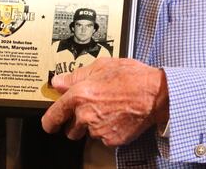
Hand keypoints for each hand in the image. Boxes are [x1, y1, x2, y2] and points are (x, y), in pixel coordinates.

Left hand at [41, 57, 168, 146]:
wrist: (155, 95)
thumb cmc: (132, 77)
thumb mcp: (101, 66)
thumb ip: (75, 76)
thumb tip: (58, 82)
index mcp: (79, 96)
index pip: (53, 116)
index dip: (49, 122)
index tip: (50, 123)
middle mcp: (85, 116)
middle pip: (70, 130)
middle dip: (77, 123)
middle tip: (91, 110)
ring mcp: (98, 131)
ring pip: (88, 134)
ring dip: (93, 126)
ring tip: (109, 110)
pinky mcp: (111, 140)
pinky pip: (104, 139)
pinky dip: (109, 131)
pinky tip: (118, 117)